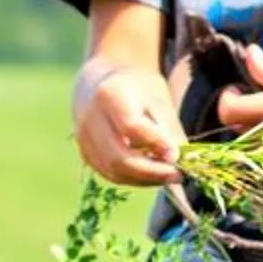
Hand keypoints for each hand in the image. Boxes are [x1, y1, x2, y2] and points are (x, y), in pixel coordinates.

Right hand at [75, 61, 181, 184]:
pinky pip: (110, 174)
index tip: (177, 154)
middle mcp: (90, 117)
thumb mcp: (159, 98)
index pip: (131, 126)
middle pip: (118, 156)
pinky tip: (153, 174)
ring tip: (169, 175)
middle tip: (178, 175)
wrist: (104, 83)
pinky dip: (134, 179)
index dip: (156, 143)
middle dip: (151, 172)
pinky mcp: (85, 153)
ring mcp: (83, 137)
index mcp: (110, 94)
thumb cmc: (139, 90)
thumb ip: (168, 129)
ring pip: (113, 171)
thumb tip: (179, 161)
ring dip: (145, 179)